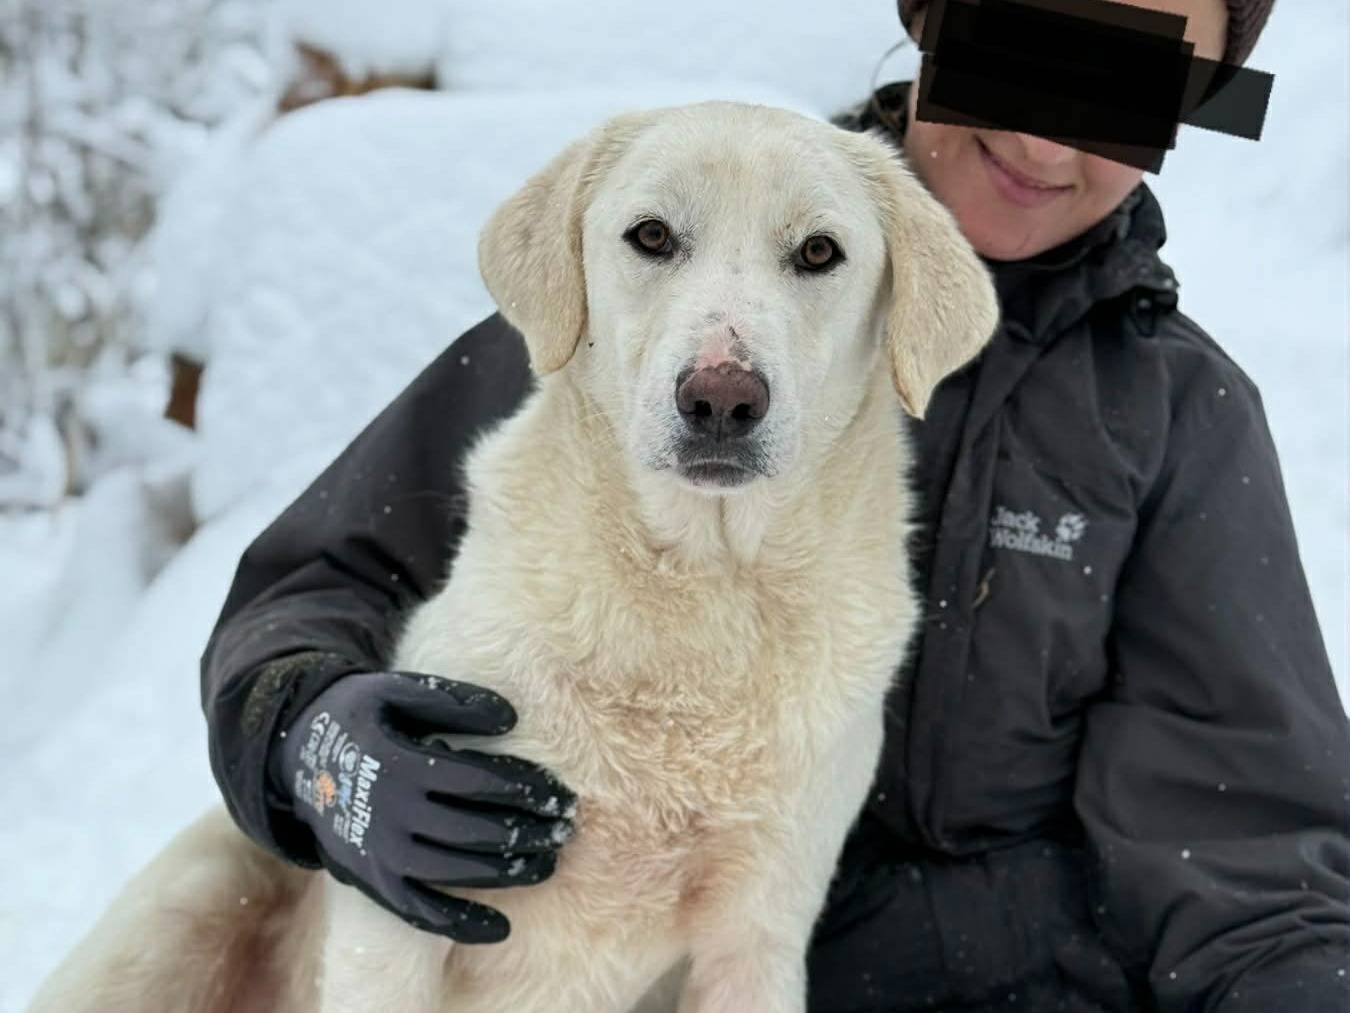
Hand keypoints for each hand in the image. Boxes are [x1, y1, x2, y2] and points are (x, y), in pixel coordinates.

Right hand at [269, 670, 574, 941]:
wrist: (298, 759)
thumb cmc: (361, 716)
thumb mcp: (393, 690)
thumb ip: (450, 698)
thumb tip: (510, 717)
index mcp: (396, 762)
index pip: (475, 780)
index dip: (523, 787)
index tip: (558, 791)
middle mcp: (388, 813)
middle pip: (472, 829)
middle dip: (527, 830)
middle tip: (566, 827)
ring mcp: (379, 853)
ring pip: (453, 872)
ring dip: (507, 872)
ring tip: (548, 862)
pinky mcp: (373, 882)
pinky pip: (418, 913)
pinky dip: (459, 924)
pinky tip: (500, 927)